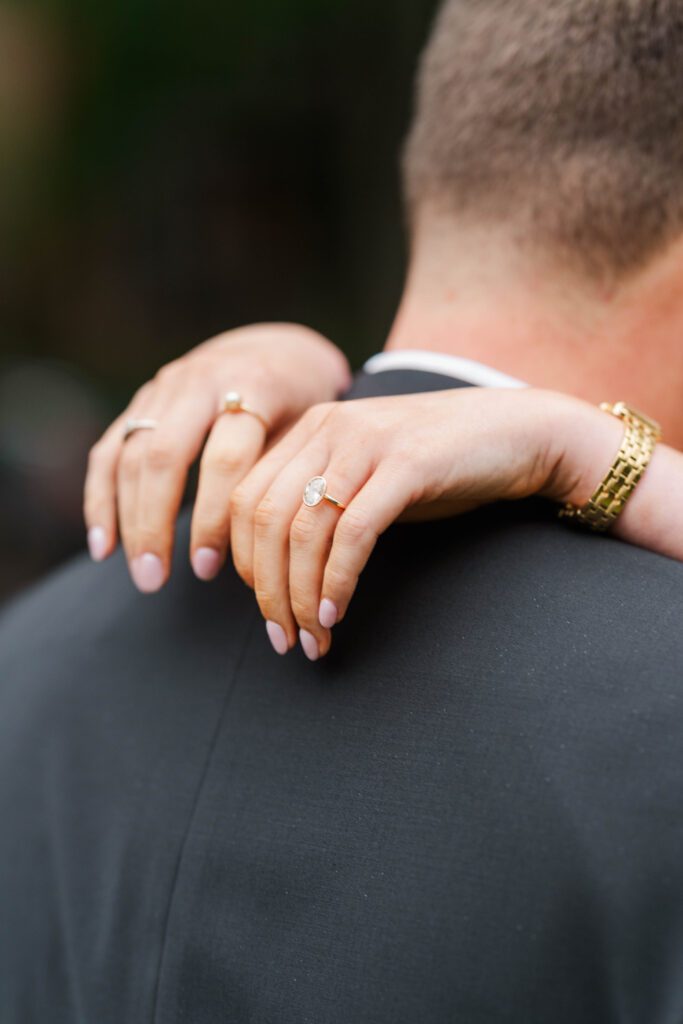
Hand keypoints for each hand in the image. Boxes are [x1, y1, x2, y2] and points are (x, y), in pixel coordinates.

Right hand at [84, 323, 349, 591]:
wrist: (276, 350)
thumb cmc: (302, 405)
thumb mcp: (307, 431)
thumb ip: (281, 475)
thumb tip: (258, 551)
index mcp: (253, 385)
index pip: (225, 458)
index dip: (214, 518)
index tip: (209, 570)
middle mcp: (200, 381)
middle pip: (163, 456)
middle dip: (154, 524)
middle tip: (156, 580)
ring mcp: (163, 388)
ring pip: (129, 456)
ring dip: (127, 520)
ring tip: (142, 574)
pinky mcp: (139, 401)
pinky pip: (108, 451)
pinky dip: (100, 499)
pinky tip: (104, 546)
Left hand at [229, 387, 623, 658]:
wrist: (520, 433)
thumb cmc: (442, 466)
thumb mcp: (369, 475)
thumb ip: (324, 504)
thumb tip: (281, 570)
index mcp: (312, 429)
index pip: (244, 497)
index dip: (239, 559)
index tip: (256, 607)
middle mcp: (329, 429)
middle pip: (264, 518)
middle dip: (265, 590)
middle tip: (281, 638)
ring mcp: (367, 442)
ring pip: (303, 530)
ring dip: (299, 596)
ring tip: (312, 639)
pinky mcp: (407, 464)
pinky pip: (354, 534)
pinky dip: (337, 581)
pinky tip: (336, 613)